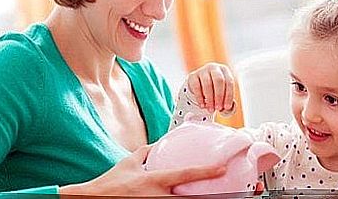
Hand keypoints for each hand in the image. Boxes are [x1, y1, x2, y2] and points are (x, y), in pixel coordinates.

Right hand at [59, 145, 225, 196]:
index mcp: (154, 179)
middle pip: (189, 198)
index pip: (185, 174)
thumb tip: (158, 144)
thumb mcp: (129, 162)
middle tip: (227, 192)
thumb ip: (146, 152)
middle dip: (206, 196)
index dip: (206, 171)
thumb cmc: (111, 182)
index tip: (223, 168)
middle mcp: (157, 196)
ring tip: (215, 196)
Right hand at [187, 63, 234, 112]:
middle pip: (219, 80)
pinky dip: (200, 98)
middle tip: (218, 108)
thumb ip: (228, 103)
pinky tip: (202, 105)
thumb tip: (230, 108)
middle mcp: (214, 68)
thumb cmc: (215, 90)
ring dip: (210, 99)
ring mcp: (202, 71)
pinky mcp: (192, 76)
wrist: (199, 85)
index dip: (229, 95)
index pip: (229, 82)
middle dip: (219, 96)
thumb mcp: (223, 95)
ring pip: (207, 84)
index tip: (227, 107)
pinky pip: (196, 87)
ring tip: (211, 109)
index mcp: (224, 70)